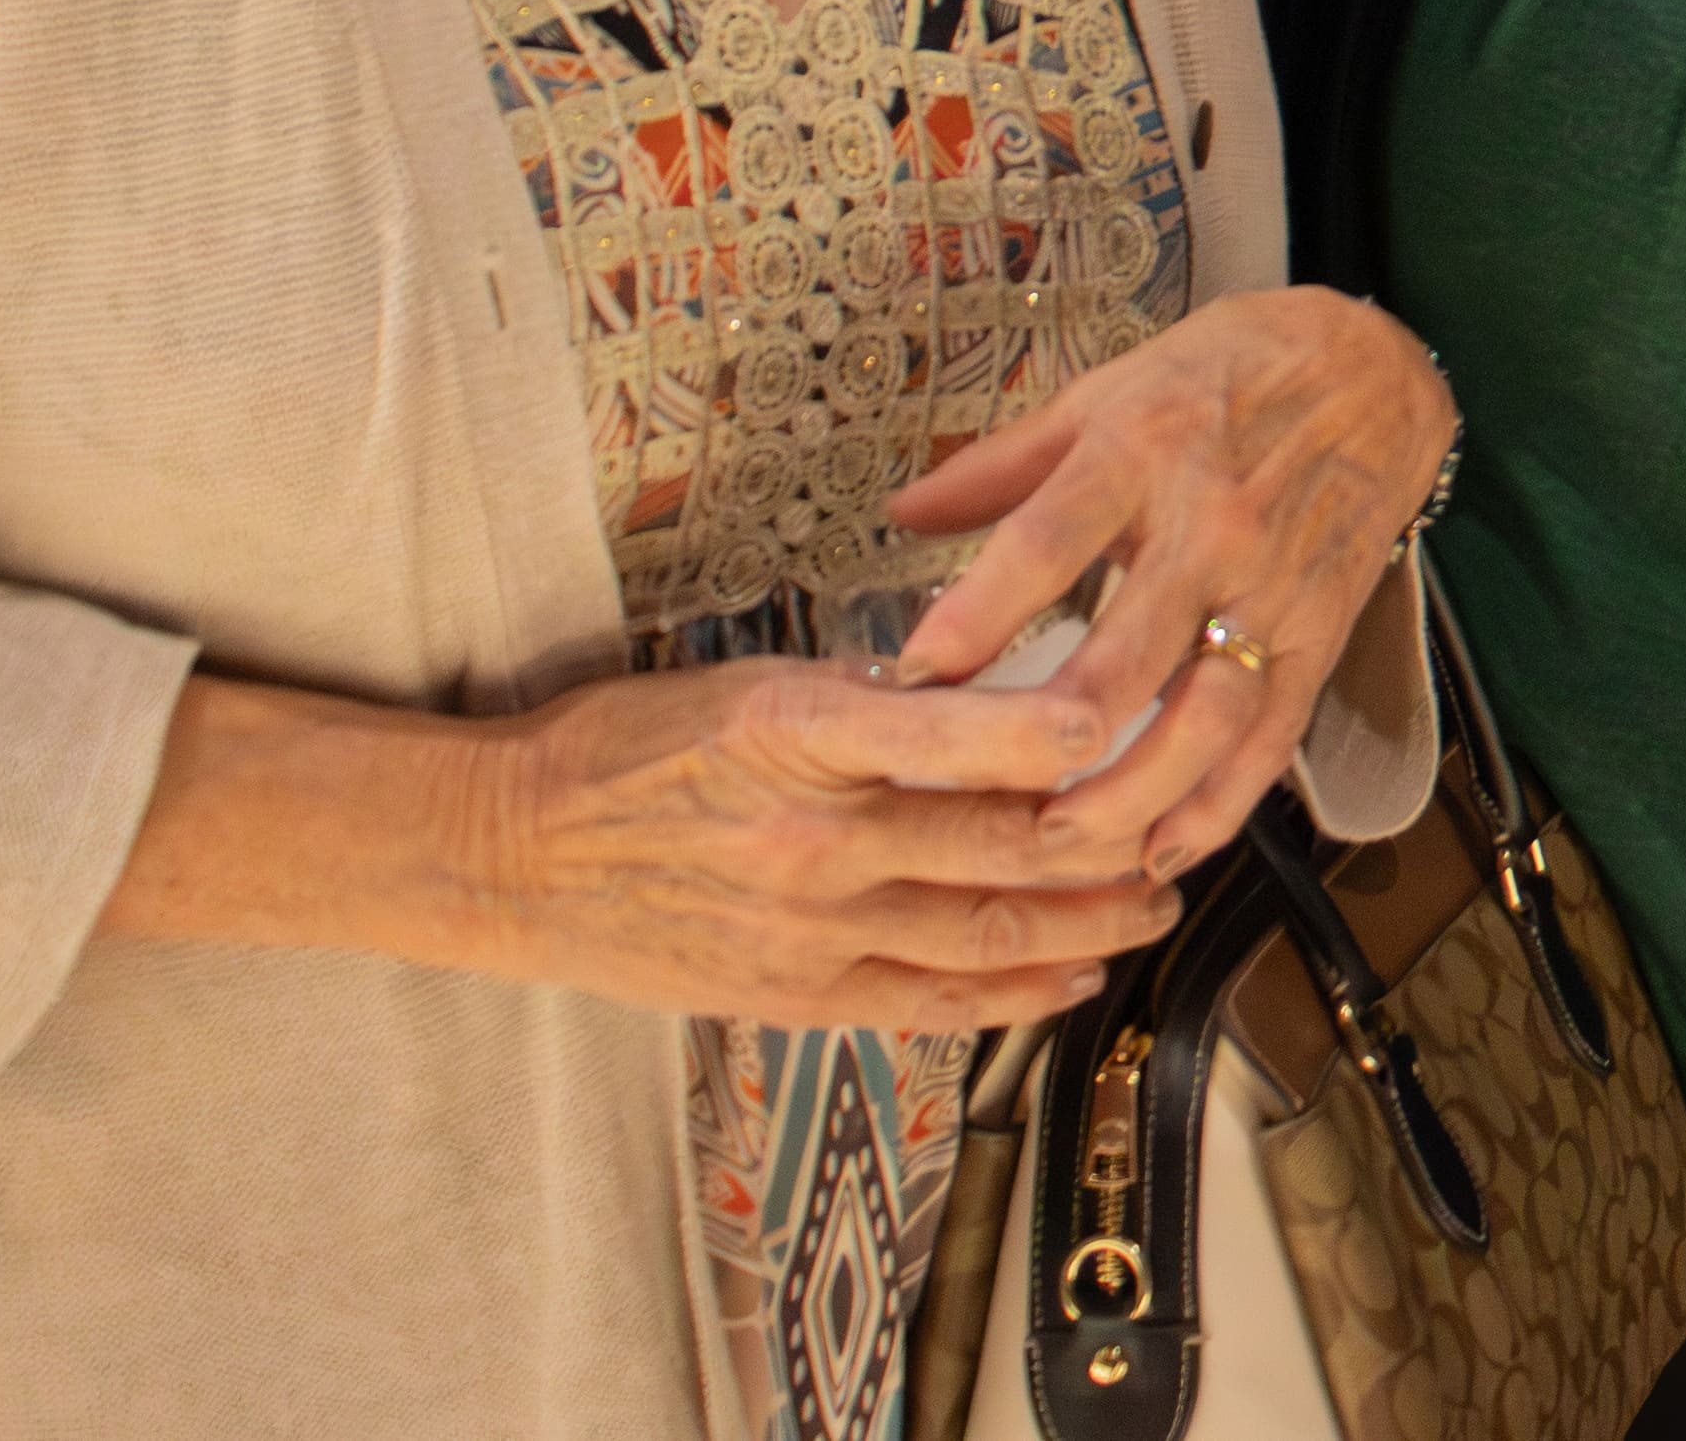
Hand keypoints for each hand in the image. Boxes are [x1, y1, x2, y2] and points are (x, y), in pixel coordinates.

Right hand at [451, 660, 1176, 1029]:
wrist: (510, 854)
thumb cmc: (626, 750)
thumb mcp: (748, 682)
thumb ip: (869, 697)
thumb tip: (984, 690)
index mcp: (800, 734)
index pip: (957, 734)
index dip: (1057, 735)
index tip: (1125, 724)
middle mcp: (815, 838)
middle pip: (1001, 845)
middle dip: (1109, 842)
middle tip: (1175, 823)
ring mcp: (808, 929)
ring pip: (987, 934)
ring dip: (1088, 922)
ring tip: (1151, 903)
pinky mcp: (792, 995)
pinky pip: (930, 1003)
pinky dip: (1015, 994)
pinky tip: (1072, 975)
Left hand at [882, 288, 1457, 875]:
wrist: (1375, 372)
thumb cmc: (1228, 376)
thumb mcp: (1107, 393)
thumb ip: (1005, 464)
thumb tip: (901, 513)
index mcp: (1139, 455)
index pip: (1045, 546)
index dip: (977, 617)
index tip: (914, 680)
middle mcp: (1207, 528)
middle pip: (1123, 658)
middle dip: (1048, 740)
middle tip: (976, 798)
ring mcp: (1269, 589)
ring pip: (1202, 715)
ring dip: (1132, 793)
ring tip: (1061, 842)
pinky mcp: (1318, 633)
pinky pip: (1271, 735)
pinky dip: (1223, 802)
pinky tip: (1166, 848)